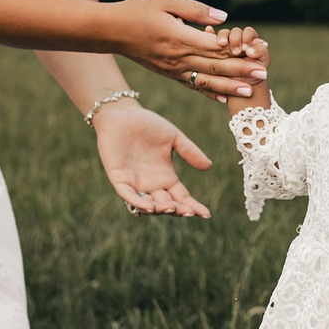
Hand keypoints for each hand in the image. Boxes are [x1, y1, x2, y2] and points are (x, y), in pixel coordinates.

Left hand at [92, 102, 212, 217]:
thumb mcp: (173, 138)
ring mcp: (135, 183)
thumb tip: (209, 166)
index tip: (206, 214)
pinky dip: (138, 203)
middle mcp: (152, 184)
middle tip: (188, 211)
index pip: (182, 197)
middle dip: (178, 210)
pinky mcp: (119, 179)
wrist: (123, 114)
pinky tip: (150, 207)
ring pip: (149, 205)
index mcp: (166, 177)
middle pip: (168, 205)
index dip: (193, 206)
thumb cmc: (148, 124)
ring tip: (172, 208)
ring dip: (160, 209)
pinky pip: (129, 196)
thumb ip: (190, 152)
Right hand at [116, 0, 268, 99]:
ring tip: (250, 91)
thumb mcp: (167, 0)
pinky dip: (210, 93)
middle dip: (241, 71)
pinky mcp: (169, 74)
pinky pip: (193, 85)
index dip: (238, 49)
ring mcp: (173, 69)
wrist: (111, 31)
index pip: (215, 47)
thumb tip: (224, 17)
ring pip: (206, 81)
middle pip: (214, 66)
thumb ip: (196, 10)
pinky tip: (225, 99)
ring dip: (229, 87)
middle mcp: (178, 57)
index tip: (258, 49)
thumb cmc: (139, 10)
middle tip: (264, 74)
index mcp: (180, 38)